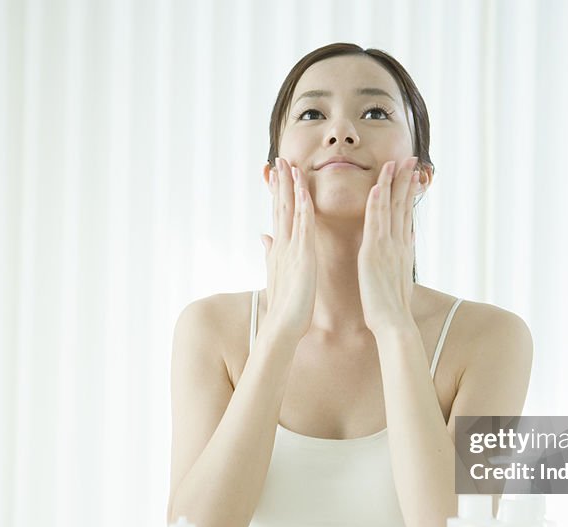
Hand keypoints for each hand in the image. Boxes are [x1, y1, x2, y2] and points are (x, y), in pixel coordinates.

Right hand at [260, 158, 316, 343]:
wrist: (283, 327)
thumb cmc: (285, 306)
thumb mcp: (277, 274)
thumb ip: (270, 252)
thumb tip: (263, 235)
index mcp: (280, 249)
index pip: (278, 214)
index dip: (277, 192)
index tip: (276, 172)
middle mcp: (282, 245)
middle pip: (280, 207)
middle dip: (280, 182)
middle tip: (279, 158)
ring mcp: (290, 249)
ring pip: (290, 211)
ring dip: (289, 187)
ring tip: (288, 164)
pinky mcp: (302, 257)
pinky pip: (303, 227)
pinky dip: (303, 208)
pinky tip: (304, 191)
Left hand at [358, 157, 420, 334]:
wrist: (394, 323)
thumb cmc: (393, 308)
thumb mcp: (399, 278)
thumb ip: (401, 257)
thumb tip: (407, 242)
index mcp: (402, 249)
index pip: (406, 214)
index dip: (409, 193)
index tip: (413, 175)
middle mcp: (399, 243)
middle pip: (404, 205)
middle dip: (407, 181)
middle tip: (412, 159)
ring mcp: (387, 246)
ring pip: (391, 207)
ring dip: (393, 183)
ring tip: (396, 162)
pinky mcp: (374, 252)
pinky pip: (375, 221)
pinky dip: (377, 202)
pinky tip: (377, 186)